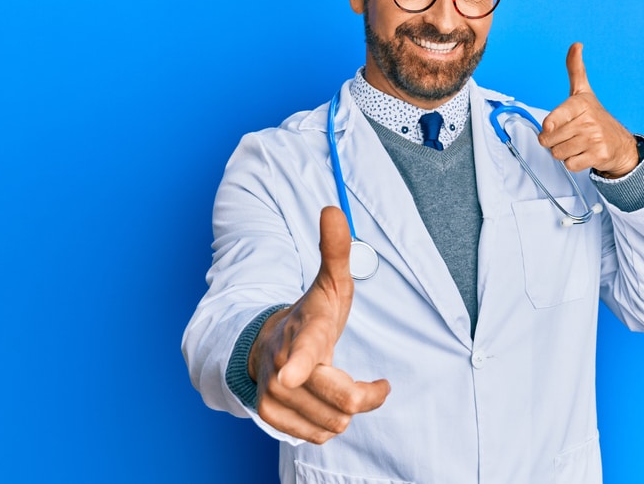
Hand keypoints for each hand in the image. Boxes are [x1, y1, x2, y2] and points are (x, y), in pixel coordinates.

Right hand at [249, 206, 390, 442]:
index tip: (291, 373)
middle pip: (340, 400)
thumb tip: (332, 209)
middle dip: (364, 395)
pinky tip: (324, 401)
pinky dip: (331, 422)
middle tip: (375, 385)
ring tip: (338, 383)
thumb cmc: (311, 315)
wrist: (267, 347)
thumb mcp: (330, 284)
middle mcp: (282, 368)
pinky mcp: (270, 418)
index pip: (303, 351)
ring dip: (346, 408)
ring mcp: (272, 396)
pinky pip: (320, 435)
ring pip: (335, 422)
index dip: (298, 365)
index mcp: (303, 335)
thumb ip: (336, 251)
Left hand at [537, 43, 639, 178]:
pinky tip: (584, 154)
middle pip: (549, 140)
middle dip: (555, 141)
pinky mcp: (598, 155)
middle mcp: (588, 120)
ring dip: (564, 152)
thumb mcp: (584, 91)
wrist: (621, 143)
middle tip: (570, 135)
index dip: (550, 125)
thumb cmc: (596, 117)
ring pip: (558, 153)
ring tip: (577, 144)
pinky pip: (570, 165)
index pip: (552, 119)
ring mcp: (594, 138)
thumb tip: (576, 45)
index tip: (552, 125)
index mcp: (580, 103)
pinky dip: (574, 163)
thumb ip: (575, 69)